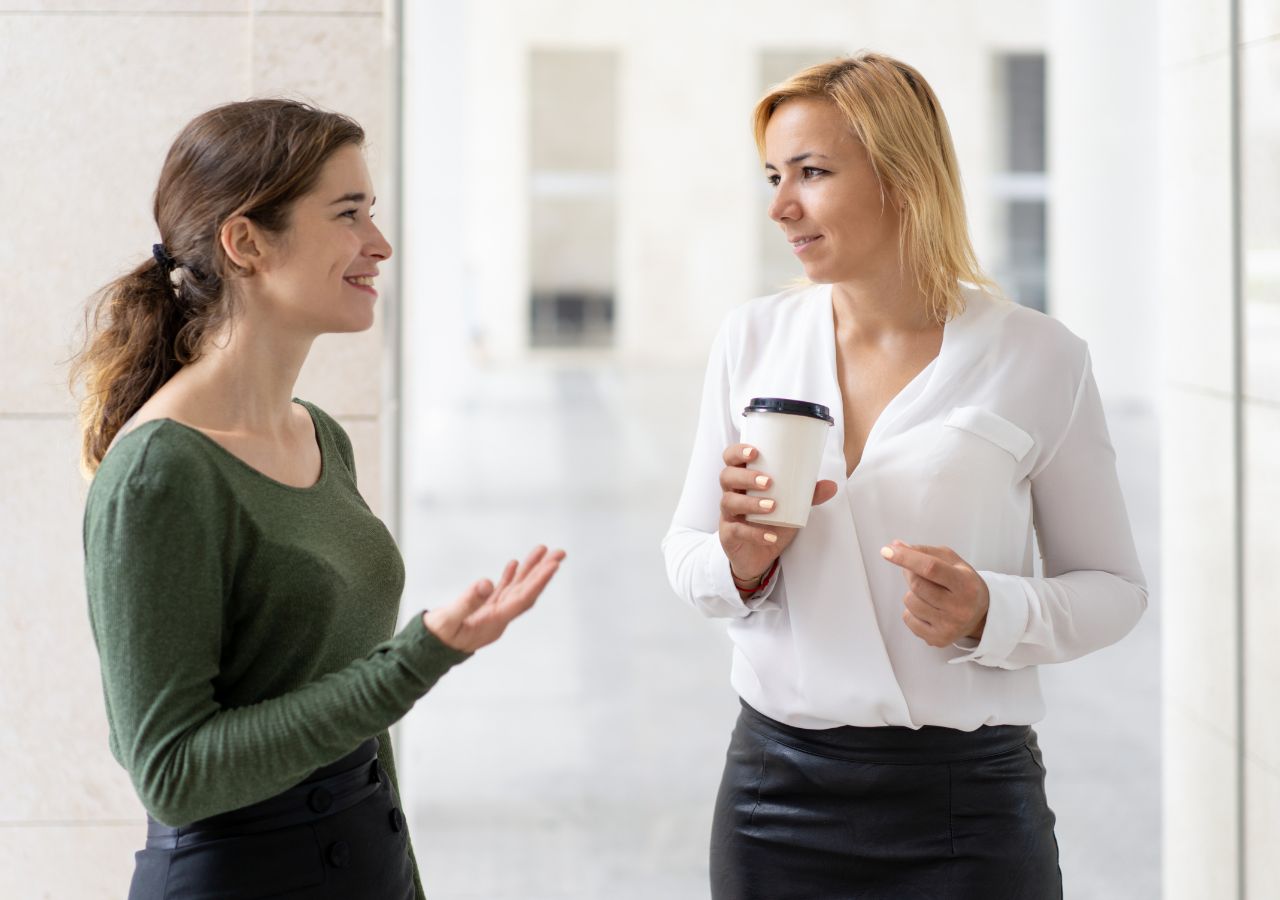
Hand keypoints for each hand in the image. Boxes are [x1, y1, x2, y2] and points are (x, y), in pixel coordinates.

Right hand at [424, 545, 565, 651]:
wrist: (426, 653)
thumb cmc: (436, 638)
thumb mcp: (448, 620)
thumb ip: (467, 602)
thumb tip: (486, 582)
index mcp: (494, 622)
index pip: (522, 599)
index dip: (539, 581)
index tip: (554, 565)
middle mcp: (499, 618)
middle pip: (526, 592)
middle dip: (543, 571)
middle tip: (560, 552)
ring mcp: (492, 614)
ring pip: (516, 589)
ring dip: (530, 570)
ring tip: (542, 549)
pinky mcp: (483, 611)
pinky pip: (502, 591)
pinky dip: (510, 577)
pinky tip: (515, 563)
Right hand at [718, 443, 837, 590]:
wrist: (759, 555)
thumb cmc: (770, 522)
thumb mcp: (791, 507)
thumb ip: (807, 495)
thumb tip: (832, 486)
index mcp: (742, 480)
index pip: (731, 458)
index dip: (738, 452)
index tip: (755, 452)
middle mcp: (731, 493)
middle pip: (727, 477)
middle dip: (746, 476)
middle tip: (768, 482)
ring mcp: (728, 515)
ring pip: (729, 502)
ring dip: (751, 503)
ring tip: (772, 506)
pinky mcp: (728, 535)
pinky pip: (736, 531)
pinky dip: (754, 533)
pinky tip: (770, 536)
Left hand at [879, 541, 988, 647]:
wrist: (981, 615)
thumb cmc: (963, 583)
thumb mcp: (951, 561)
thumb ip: (924, 551)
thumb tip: (895, 546)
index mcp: (966, 584)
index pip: (931, 568)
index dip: (907, 558)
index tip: (887, 550)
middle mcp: (960, 607)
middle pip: (917, 585)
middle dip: (911, 574)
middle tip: (917, 572)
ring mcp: (949, 626)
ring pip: (910, 602)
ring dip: (912, 594)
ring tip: (929, 594)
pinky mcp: (938, 639)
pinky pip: (908, 619)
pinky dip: (912, 611)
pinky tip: (928, 609)